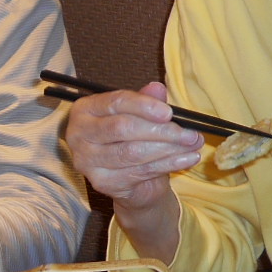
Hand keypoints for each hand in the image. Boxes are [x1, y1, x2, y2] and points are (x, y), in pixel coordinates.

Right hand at [63, 81, 204, 213]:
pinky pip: (140, 171)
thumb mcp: (141, 116)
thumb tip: (157, 88)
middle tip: (190, 132)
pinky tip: (187, 159)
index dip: (144, 106)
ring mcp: (87, 161)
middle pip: (123, 128)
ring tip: (193, 144)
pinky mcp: (101, 183)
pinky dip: (168, 164)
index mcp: (85, 109)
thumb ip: (146, 101)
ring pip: (133, 152)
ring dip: (169, 149)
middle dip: (161, 130)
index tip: (169, 113)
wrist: (131, 180)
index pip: (115, 102)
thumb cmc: (133, 139)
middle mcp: (78, 134)